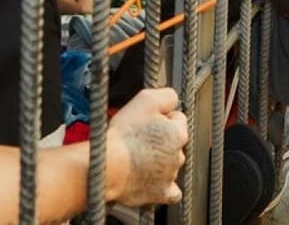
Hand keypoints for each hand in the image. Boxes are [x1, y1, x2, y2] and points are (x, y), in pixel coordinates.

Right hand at [107, 88, 187, 206]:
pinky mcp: (161, 194)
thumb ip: (166, 95)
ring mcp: (171, 176)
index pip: (178, 118)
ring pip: (169, 163)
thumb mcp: (145, 100)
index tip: (146, 119)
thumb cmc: (124, 135)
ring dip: (158, 159)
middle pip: (173, 141)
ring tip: (135, 155)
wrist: (109, 167)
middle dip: (160, 138)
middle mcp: (179, 156)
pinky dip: (163, 184)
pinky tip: (152, 178)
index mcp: (177, 133)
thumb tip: (174, 98)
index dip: (161, 115)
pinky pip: (171, 190)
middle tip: (138, 136)